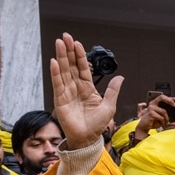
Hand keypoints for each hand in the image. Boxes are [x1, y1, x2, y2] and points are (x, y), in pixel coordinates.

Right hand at [50, 33, 123, 148]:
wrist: (87, 138)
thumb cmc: (97, 124)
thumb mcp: (109, 106)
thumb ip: (112, 91)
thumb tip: (120, 77)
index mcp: (88, 88)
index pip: (83, 67)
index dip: (80, 55)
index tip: (77, 43)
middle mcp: (76, 88)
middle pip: (71, 65)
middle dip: (68, 51)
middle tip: (65, 37)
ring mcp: (67, 92)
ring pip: (64, 71)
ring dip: (61, 57)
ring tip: (59, 43)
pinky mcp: (60, 99)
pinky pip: (58, 84)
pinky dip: (56, 73)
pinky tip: (54, 62)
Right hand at [134, 94, 174, 139]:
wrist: (144, 127)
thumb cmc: (152, 122)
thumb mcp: (163, 121)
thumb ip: (170, 121)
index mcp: (155, 104)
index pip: (164, 98)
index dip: (172, 98)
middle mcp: (153, 104)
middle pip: (162, 97)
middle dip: (169, 100)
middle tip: (174, 105)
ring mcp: (151, 108)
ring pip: (164, 111)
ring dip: (166, 118)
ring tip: (164, 122)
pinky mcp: (151, 113)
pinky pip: (161, 117)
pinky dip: (162, 121)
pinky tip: (160, 123)